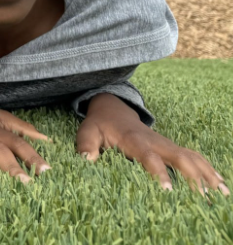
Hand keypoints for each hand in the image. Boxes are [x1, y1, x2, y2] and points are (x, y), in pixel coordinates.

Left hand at [78, 93, 228, 194]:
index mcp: (134, 139)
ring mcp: (165, 144)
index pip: (148, 156)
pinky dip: (207, 169)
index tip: (168, 190)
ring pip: (190, 157)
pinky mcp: (170, 147)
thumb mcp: (87, 131)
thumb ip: (85, 144)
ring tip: (221, 194)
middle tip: (204, 197)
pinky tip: (219, 185)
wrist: (112, 108)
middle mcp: (154, 141)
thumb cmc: (99, 124)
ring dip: (206, 174)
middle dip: (192, 175)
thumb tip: (88, 159)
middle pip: (178, 156)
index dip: (158, 172)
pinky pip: (192, 157)